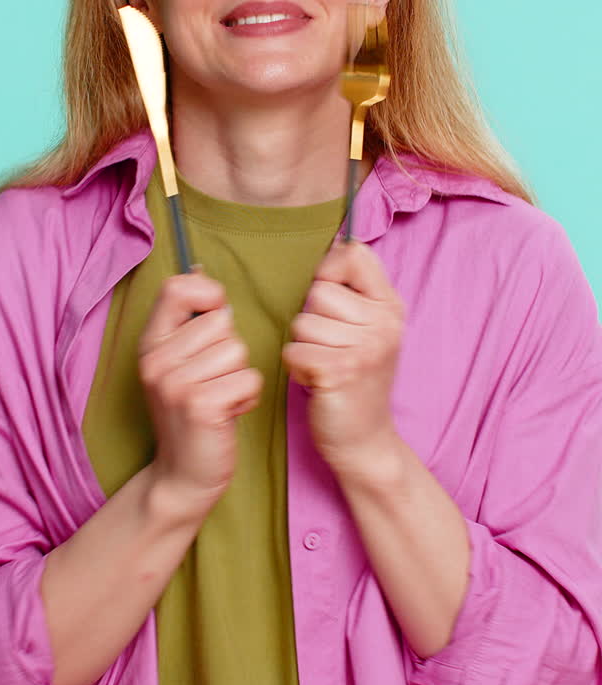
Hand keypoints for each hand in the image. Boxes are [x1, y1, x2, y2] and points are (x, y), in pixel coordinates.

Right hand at [138, 270, 262, 511]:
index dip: (207, 294)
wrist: (182, 475)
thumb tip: (203, 278)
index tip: (214, 317)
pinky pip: (248, 379)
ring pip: (238, 352)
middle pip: (221, 323)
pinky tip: (227, 414)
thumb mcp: (178, 364)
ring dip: (239, 378)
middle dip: (230, 352)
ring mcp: (175, 383)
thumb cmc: (191, 413)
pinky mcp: (200, 406)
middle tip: (212, 382)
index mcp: (150, 344)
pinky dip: (247, 398)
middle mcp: (156, 361)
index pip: (177, 288)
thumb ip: (189, 325)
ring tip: (219, 399)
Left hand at [282, 240, 403, 476]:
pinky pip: (293, 350)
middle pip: (318, 292)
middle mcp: (384, 324)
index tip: (332, 300)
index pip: (354, 254)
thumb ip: (356, 290)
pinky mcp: (339, 371)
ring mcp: (364, 348)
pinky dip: (297, 368)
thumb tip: (337, 244)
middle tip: (331, 349)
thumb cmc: (357, 380)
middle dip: (313, 321)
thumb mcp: (370, 329)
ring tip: (325, 366)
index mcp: (391, 307)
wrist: (366, 440)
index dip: (330, 271)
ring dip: (304, 347)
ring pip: (302, 323)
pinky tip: (317, 381)